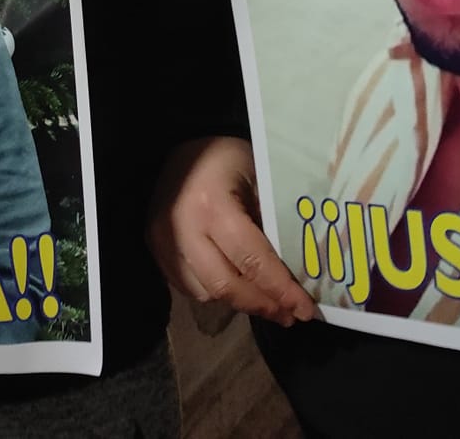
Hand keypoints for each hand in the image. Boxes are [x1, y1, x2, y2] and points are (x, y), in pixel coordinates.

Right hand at [148, 136, 316, 329]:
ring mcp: (163, 242)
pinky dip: (215, 290)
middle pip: (227, 286)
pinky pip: (188, 286)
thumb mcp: (260, 180)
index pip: (252, 261)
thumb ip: (274, 224)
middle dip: (262, 305)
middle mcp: (182, 229)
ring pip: (207, 292)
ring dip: (239, 301)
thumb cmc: (230, 157)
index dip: (281, 290)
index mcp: (213, 206)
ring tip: (266, 301)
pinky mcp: (154, 249)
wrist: (184, 143)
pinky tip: (236, 282)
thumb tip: (298, 271)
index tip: (305, 309)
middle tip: (289, 315)